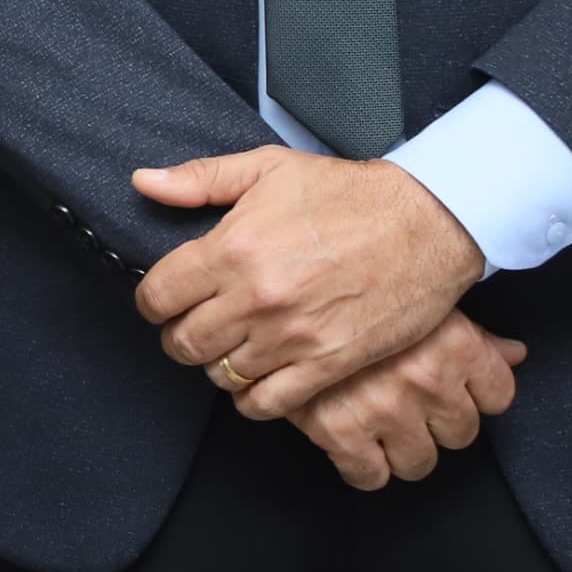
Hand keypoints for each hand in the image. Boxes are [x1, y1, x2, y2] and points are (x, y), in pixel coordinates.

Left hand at [131, 146, 485, 418]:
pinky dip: (253, 397)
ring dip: (219, 364)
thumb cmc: (348, 193)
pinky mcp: (328, 364)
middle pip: (183, 343)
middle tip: (198, 324)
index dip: (154, 301)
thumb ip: (200, 179)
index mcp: (233, 249)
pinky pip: (267, 403)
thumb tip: (144, 182)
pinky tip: (259, 376)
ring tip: (233, 345)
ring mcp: (292, 336)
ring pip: (221, 375)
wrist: (426, 222)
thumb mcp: (268, 168)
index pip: (158, 296)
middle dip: (181, 335)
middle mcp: (255, 298)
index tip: (167, 299)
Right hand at [285, 312, 525, 489]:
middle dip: (437, 422)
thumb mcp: (423, 301)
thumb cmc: (359, 288)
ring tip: (379, 419)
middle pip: (461, 433)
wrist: (287, 287)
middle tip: (408, 399)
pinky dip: (363, 466)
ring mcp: (385, 409)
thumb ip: (474, 335)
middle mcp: (427, 380)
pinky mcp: (340, 430)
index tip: (454, 388)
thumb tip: (516, 355)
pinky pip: (370, 475)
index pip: (499, 396)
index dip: (476, 394)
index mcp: (455, 344)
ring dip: (403, 447)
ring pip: (420, 461)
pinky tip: (353, 441)